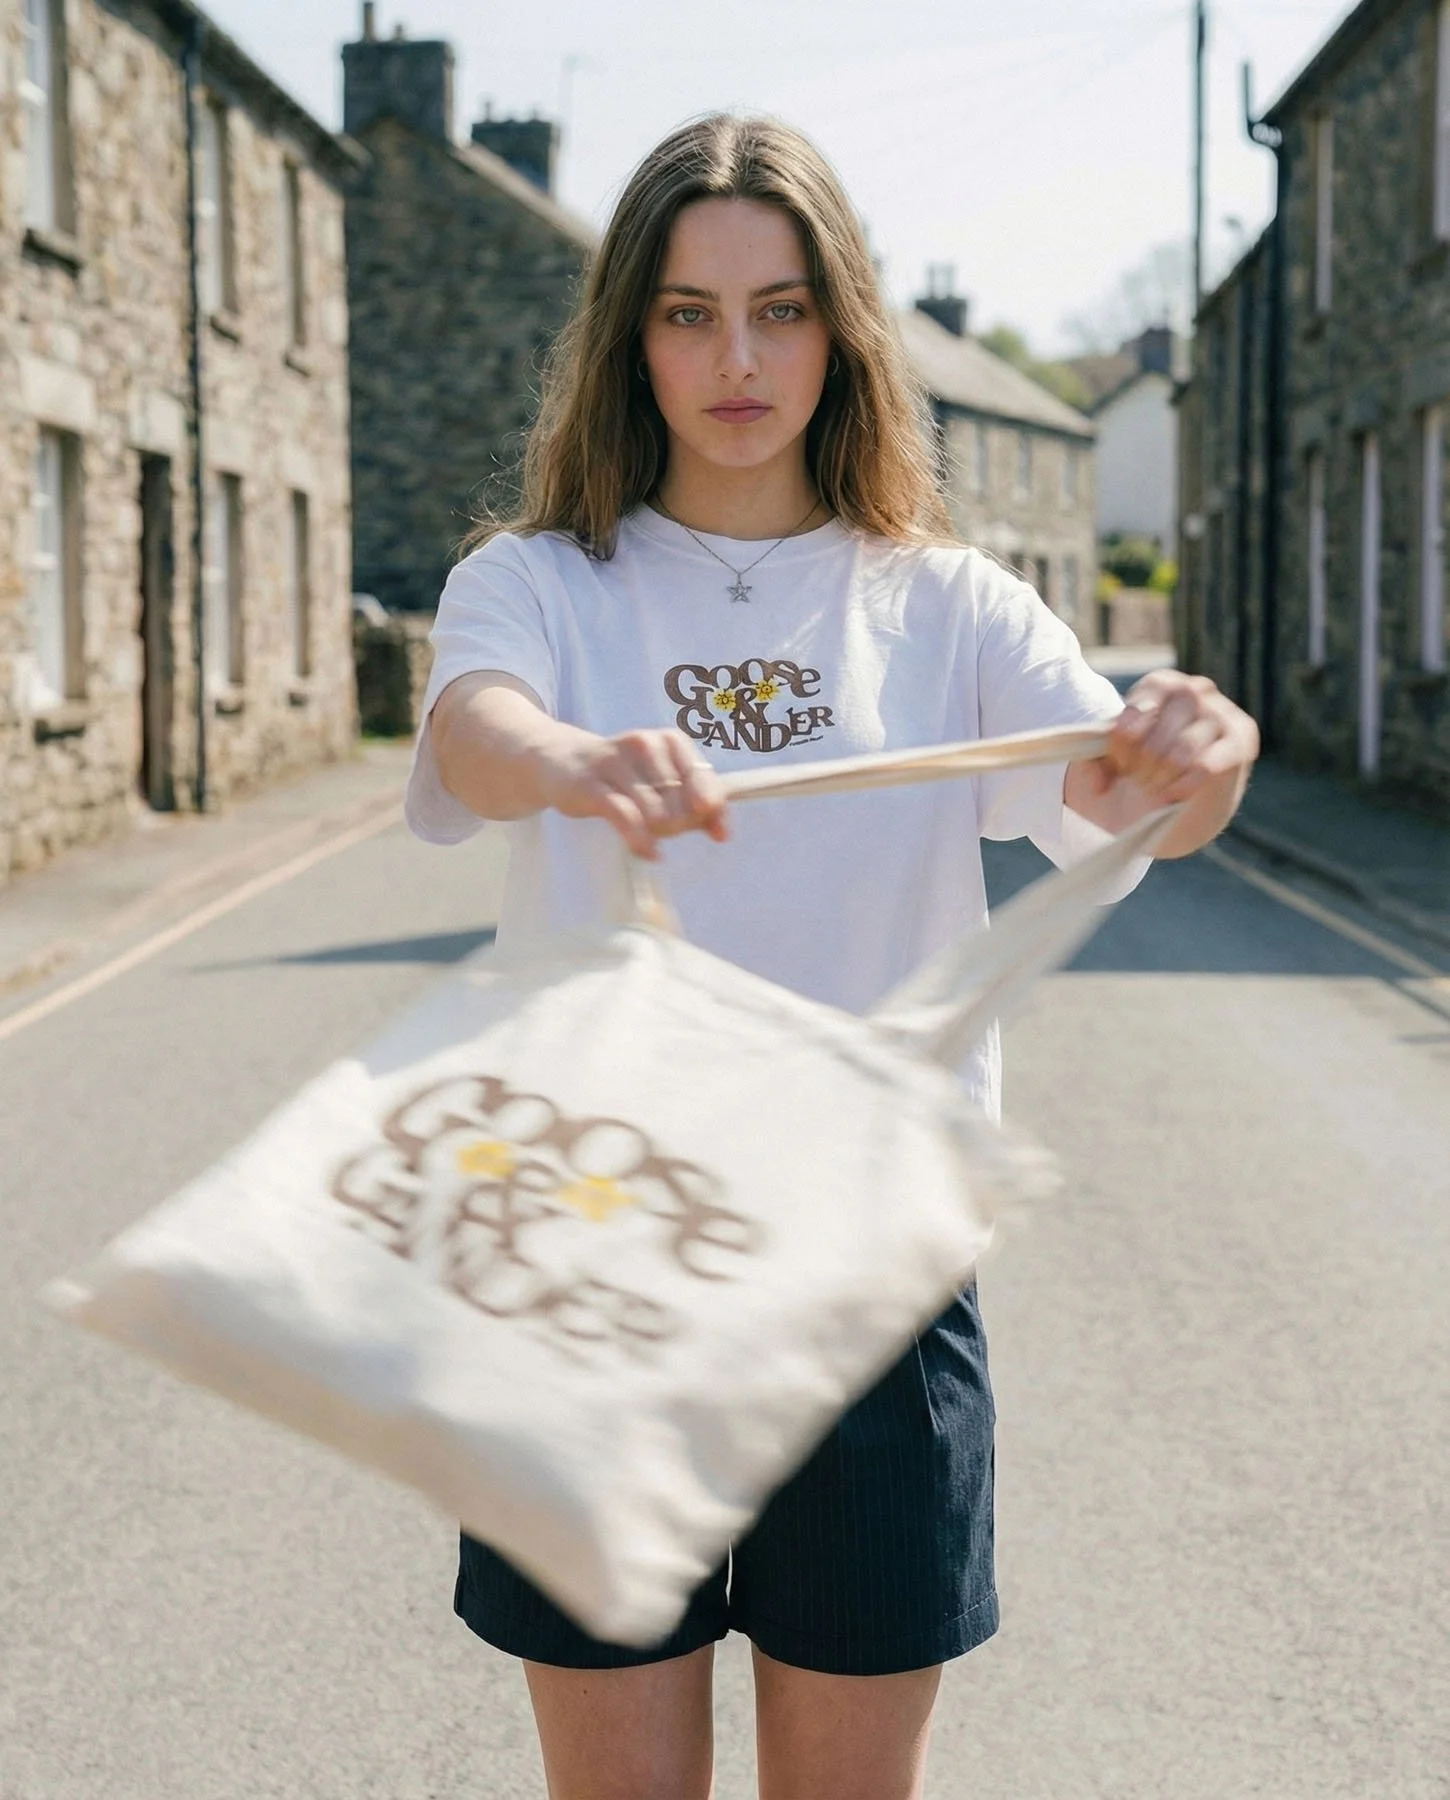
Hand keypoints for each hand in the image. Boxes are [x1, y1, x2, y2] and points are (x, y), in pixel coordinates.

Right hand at [535, 727, 729, 860]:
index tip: (719, 835)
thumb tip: (724, 833)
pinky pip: (625, 816)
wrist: (563, 759)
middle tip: (668, 830)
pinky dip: (641, 838)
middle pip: (681, 799)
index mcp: (670, 741)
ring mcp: (616, 763)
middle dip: (682, 824)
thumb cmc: (623, 775)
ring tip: (652, 836)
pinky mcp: (591, 785)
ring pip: (656, 810)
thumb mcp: (661, 781)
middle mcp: (646, 745)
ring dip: (660, 832)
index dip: (714, 810)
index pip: (703, 778)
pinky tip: (649, 852)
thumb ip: (696, 806)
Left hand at [1066, 669, 1259, 855]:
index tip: (1120, 763)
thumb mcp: (1108, 763)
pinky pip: (1205, 766)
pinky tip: (1175, 793)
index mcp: (1161, 685)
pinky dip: (1183, 786)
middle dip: (1141, 764)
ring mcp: (1221, 714)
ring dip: (1161, 778)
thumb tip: (1096, 779)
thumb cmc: (1139, 775)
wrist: (1174, 808)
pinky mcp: (1240, 742)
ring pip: (1181, 752)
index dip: (1123, 742)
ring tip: (1156, 786)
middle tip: (1139, 779)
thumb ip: (1095, 760)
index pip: (1135, 711)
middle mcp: (1195, 690)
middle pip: (1158, 731)